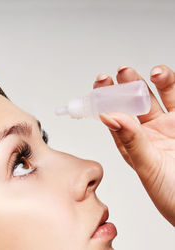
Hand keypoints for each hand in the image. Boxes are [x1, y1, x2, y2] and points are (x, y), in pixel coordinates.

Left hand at [94, 65, 174, 225]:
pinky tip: (163, 77)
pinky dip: (171, 85)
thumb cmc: (170, 194)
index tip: (99, 83)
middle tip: (120, 72)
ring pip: (159, 96)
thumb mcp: (147, 166)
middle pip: (134, 102)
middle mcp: (148, 131)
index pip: (114, 115)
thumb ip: (130, 140)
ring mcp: (169, 125)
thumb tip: (107, 116)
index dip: (105, 98)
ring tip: (149, 73)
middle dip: (126, 85)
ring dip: (152, 81)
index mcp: (131, 142)